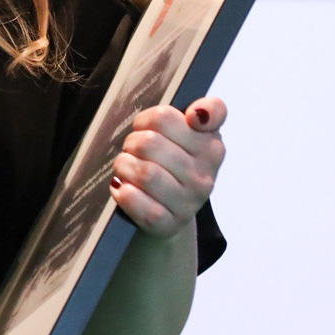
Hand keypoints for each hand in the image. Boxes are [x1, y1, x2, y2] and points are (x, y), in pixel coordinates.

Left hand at [111, 97, 225, 239]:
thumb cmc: (175, 163)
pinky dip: (122, 191)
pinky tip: (123, 187)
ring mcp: (189, 202)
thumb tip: (199, 113)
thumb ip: (206, 110)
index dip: (152, 117)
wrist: (171, 213)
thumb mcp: (191, 134)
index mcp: (212, 146)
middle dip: (132, 142)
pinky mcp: (168, 224)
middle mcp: (205, 176)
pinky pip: (136, 201)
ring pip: (143, 172)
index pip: (171, 118)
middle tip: (133, 149)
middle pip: (148, 142)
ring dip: (124, 166)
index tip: (152, 124)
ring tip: (126, 167)